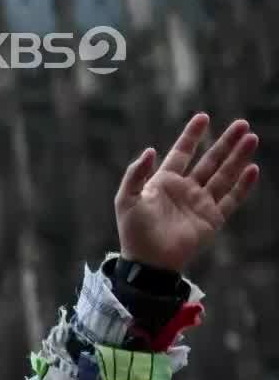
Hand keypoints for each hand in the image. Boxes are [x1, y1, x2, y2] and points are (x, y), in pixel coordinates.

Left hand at [116, 113, 259, 272]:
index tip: (203, 117)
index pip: (181, 153)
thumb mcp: (127, 199)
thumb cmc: (134, 231)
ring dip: (238, 157)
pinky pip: (231, 199)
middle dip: (225, 142)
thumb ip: (135, 174)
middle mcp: (185, 189)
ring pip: (224, 175)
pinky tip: (252, 169)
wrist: (148, 262)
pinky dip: (243, 185)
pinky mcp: (212, 219)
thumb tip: (150, 150)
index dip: (192, 136)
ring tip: (251, 138)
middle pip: (210, 160)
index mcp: (164, 182)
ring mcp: (200, 203)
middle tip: (242, 124)